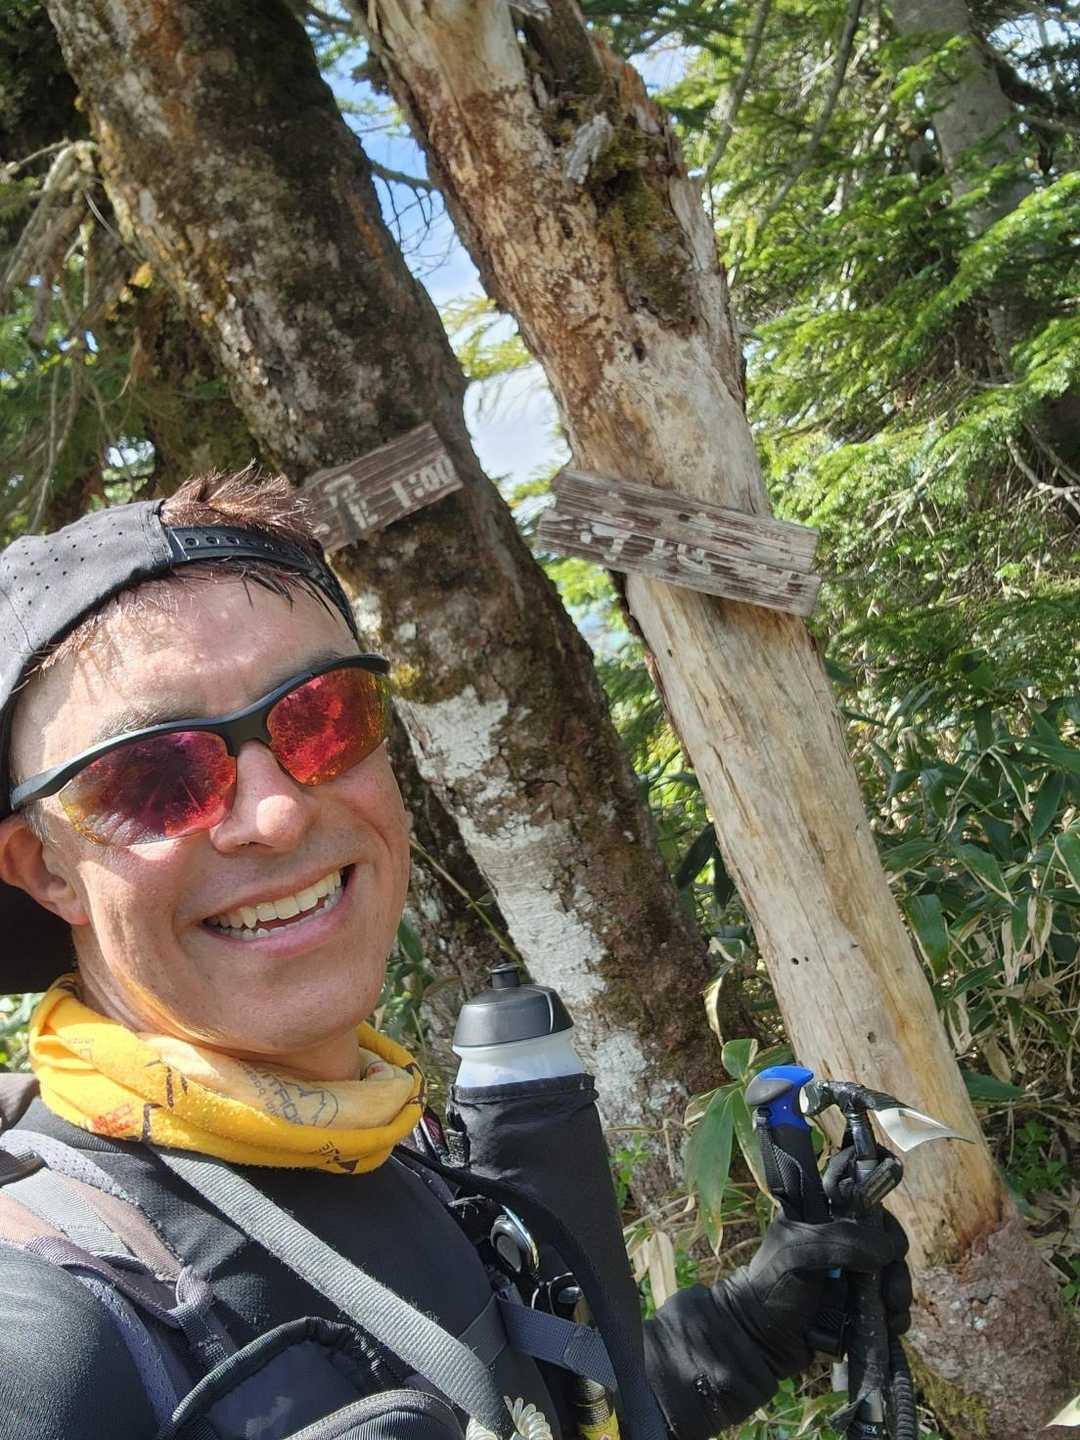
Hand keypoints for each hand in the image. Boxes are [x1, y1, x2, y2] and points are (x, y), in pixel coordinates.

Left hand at [720, 1188, 909, 1377]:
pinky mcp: (854, 1308)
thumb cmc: (774, 1286)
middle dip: (895, 1268)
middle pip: (883, 1245)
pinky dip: (894, 1316)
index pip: (863, 1206)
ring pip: (889, 1276)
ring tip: (893, 1316)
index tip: (892, 1245)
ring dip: (899, 1295)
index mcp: (821, 1219)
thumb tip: (890, 1249)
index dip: (883, 1224)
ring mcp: (848, 1278)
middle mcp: (838, 1245)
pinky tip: (891, 1327)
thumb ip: (844, 1241)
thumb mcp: (802, 1251)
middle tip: (892, 1293)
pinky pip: (886, 1307)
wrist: (760, 1340)